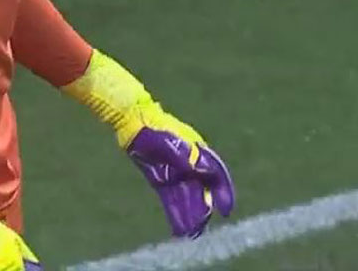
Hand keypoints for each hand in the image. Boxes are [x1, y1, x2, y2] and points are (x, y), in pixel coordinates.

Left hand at [123, 110, 234, 237]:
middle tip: (200, 229)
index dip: (223, 193)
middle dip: (203, 211)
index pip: (216, 176)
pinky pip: (171, 199)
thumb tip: (201, 171)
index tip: (226, 210)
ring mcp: (176, 173)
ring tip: (191, 235)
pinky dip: (176, 214)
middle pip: (201, 192)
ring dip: (190, 217)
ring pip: (186, 199)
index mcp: (198, 152)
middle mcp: (189, 165)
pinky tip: (178, 229)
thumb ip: (183, 156)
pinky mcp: (161, 179)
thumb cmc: (152, 127)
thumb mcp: (167, 141)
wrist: (131, 121)